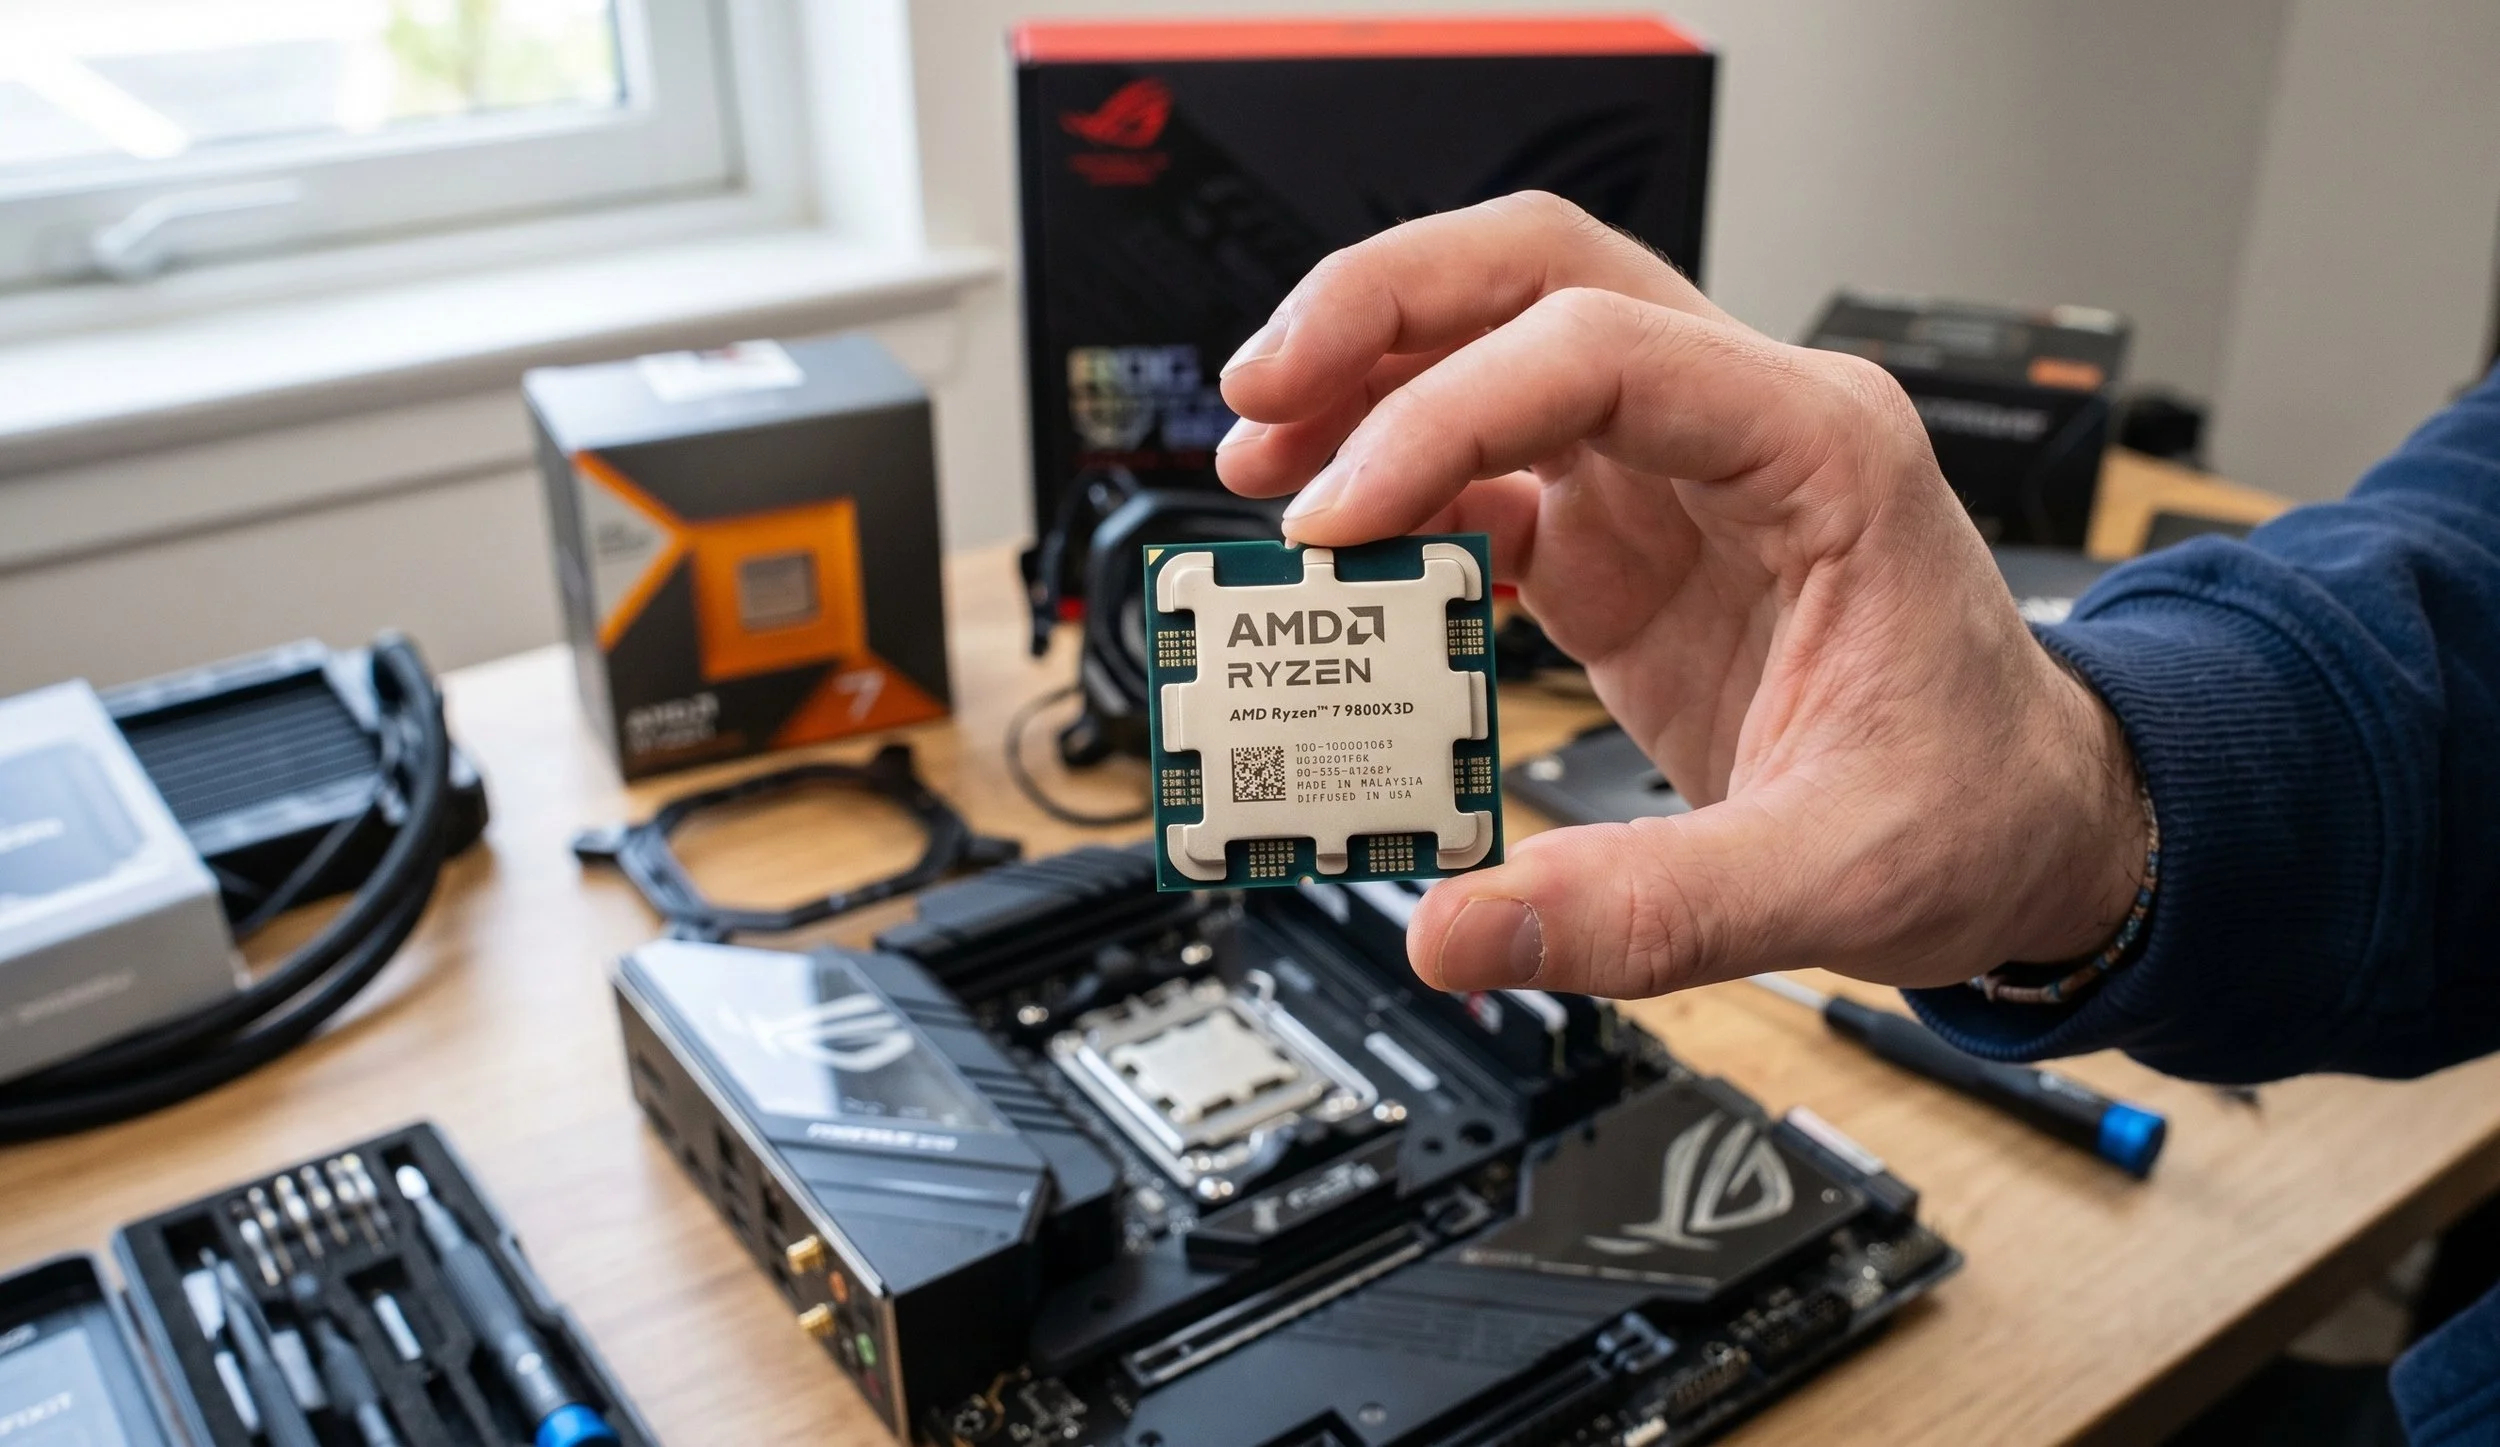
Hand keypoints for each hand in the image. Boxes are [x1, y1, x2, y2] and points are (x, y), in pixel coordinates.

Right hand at [1215, 192, 2146, 998]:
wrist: (2030, 823)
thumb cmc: (1977, 805)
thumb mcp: (1832, 877)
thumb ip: (1645, 909)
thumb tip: (1461, 930)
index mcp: (1819, 455)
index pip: (1602, 352)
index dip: (1447, 414)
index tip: (1341, 515)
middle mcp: (1739, 430)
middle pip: (1538, 276)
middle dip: (1382, 311)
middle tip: (1265, 392)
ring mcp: (1674, 477)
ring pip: (1500, 344)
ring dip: (1371, 384)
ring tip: (1263, 459)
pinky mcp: (1625, 541)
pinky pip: (1490, 469)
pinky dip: (1399, 492)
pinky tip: (1340, 556)